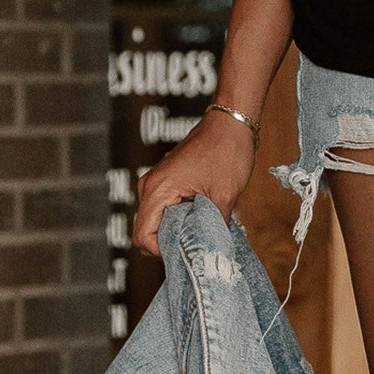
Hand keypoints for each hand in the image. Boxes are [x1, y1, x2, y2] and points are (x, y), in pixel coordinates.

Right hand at [132, 104, 259, 258]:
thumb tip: (212, 252)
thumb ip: (212, 228)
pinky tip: (203, 212)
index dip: (163, 251)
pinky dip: (181, 215)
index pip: (142, 237)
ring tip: (205, 224)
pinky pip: (165, 207)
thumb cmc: (227, 152)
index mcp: (157, 190)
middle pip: (147, 230)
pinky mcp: (166, 179)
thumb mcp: (224, 197)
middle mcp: (150, 186)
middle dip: (172, 241)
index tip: (188, 250)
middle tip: (200, 241)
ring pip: (158, 219)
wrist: (232, 121)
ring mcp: (156, 181)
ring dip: (178, 228)